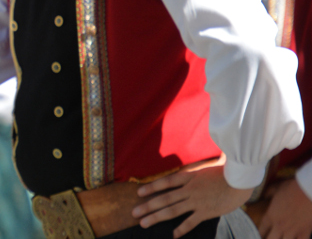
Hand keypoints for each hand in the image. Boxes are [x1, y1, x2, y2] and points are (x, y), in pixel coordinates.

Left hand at [132, 156, 251, 237]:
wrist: (243, 179)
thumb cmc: (230, 170)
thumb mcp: (212, 162)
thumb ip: (205, 160)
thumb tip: (213, 146)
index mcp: (189, 176)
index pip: (165, 182)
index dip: (151, 187)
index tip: (139, 193)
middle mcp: (189, 189)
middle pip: (163, 198)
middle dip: (147, 206)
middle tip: (133, 213)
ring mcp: (196, 201)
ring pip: (172, 210)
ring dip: (156, 217)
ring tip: (143, 223)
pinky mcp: (207, 211)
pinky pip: (191, 222)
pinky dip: (181, 229)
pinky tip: (173, 235)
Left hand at [259, 179, 311, 238]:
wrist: (308, 190)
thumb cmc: (292, 188)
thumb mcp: (275, 188)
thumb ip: (267, 194)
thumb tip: (263, 196)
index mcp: (271, 216)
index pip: (261, 230)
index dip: (258, 233)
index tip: (257, 235)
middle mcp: (280, 226)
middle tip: (268, 237)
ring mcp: (293, 231)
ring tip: (279, 238)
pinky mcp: (305, 232)